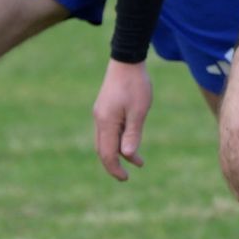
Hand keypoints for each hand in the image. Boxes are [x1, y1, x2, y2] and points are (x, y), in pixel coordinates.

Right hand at [92, 59, 152, 180]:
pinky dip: (118, 140)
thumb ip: (132, 134)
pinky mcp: (105, 108)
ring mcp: (101, 113)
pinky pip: (108, 130)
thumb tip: (126, 155)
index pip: (107, 153)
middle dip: (114, 164)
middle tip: (126, 176)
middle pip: (103, 149)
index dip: (115, 168)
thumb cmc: (135, 85)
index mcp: (106, 122)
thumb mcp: (139, 111)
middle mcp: (100, 119)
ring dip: (119, 152)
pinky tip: (130, 142)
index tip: (126, 178)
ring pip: (106, 140)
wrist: (127, 60)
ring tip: (137, 160)